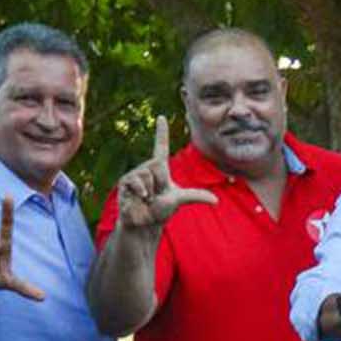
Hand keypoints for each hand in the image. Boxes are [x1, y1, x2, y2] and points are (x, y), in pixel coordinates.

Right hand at [114, 116, 217, 232]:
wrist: (146, 223)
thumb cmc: (161, 210)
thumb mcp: (179, 200)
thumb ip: (196, 196)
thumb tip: (216, 201)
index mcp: (159, 168)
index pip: (161, 146)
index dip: (161, 132)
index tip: (161, 117)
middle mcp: (146, 167)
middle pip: (157, 165)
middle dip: (160, 184)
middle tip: (156, 195)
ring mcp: (134, 174)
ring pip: (147, 175)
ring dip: (151, 191)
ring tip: (148, 198)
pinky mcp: (125, 182)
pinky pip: (137, 182)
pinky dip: (142, 193)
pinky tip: (140, 199)